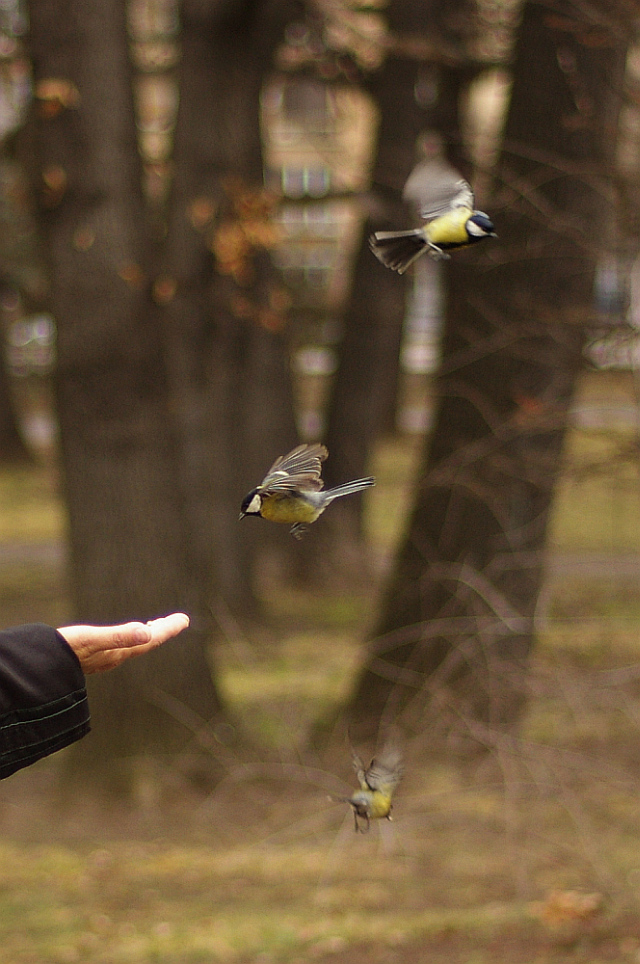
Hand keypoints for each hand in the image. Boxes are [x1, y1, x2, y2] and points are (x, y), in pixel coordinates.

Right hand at [57, 613, 189, 674]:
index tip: (184, 620)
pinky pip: (120, 646)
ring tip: (157, 626)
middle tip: (179, 621)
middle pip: (146, 642)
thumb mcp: (92, 639)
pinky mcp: (94, 656)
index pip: (150, 639)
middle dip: (162, 631)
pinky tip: (125, 636)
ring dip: (147, 634)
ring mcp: (104, 657)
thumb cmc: (65, 649)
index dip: (168, 629)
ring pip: (133, 645)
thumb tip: (147, 632)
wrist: (41, 666)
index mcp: (119, 651)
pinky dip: (130, 637)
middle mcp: (115, 656)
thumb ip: (119, 636)